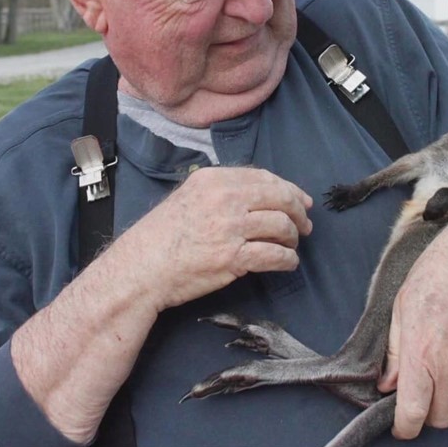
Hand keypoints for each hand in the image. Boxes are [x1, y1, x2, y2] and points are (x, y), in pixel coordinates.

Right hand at [121, 166, 313, 311]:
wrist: (141, 268)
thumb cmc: (161, 237)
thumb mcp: (187, 197)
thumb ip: (219, 192)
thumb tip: (257, 195)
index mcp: (213, 180)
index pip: (264, 178)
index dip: (289, 189)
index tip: (301, 201)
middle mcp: (224, 199)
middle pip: (279, 198)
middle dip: (298, 213)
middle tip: (305, 226)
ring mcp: (230, 228)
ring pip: (281, 226)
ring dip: (293, 238)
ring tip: (291, 246)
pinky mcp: (233, 257)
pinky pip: (275, 255)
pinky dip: (288, 260)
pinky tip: (288, 263)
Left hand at [376, 215, 447, 439]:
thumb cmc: (433, 276)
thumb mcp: (401, 309)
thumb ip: (395, 353)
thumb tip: (388, 386)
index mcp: (422, 352)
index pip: (414, 413)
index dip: (405, 427)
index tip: (403, 426)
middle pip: (442, 417)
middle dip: (430, 410)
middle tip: (424, 390)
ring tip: (446, 356)